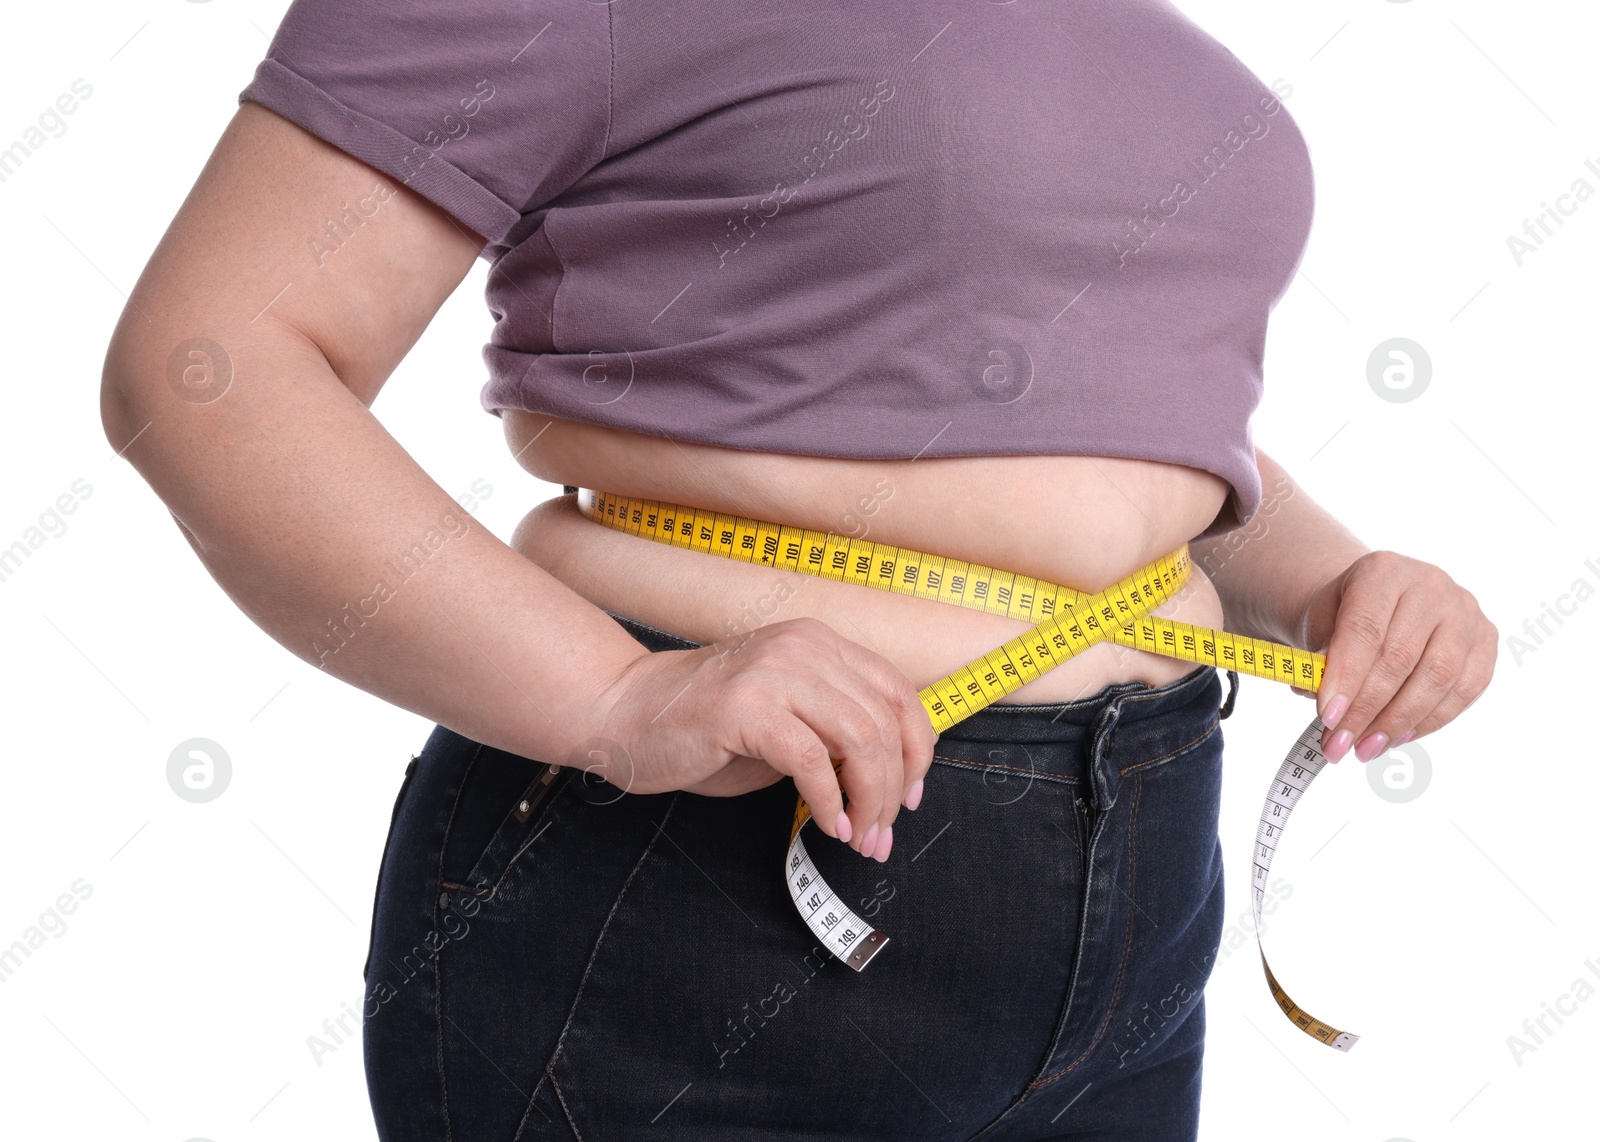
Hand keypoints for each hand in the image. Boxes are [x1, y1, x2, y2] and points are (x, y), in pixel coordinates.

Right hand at [588, 617, 935, 860]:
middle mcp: (802, 648)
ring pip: (858, 739)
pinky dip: (830, 802)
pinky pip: (811, 761)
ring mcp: (773, 673)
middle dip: (892, 789)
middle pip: (883, 722)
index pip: (897, 691)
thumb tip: (886, 784)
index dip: (917, 749)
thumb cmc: (702, 724)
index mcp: (817, 644)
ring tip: (859, 836)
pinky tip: (828, 826)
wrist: (624, 711)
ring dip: (868, 800)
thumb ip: (832, 734)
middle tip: (882, 834)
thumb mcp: (783, 717)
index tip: (911, 796)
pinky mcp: (745, 707)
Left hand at [1290, 550, 1496, 761]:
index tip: (1326, 717)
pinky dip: (1431, 720)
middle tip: (1339, 743)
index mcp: (1382, 571)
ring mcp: (1465, 611)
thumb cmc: (1343, 618)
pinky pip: (1465, 688)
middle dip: (1367, 709)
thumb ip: (1319, 661)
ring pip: (1438, 676)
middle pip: (1400, 656)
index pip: (1365, 628)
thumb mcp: (1319, 627)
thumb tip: (1329, 709)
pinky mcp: (1486, 638)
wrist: (1378, 601)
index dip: (1346, 677)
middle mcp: (1430, 584)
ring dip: (1399, 721)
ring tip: (1366, 748)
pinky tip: (1399, 738)